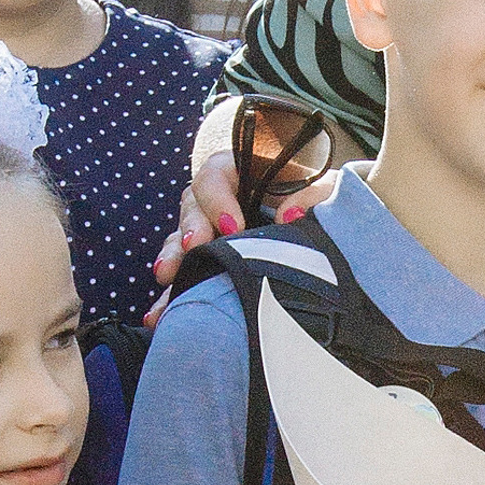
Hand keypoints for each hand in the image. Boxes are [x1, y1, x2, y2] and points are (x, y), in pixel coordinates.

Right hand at [151, 150, 339, 296]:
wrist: (317, 220)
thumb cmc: (316, 194)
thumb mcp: (323, 186)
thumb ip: (313, 195)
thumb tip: (290, 218)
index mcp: (237, 171)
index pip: (214, 177)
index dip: (218, 200)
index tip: (234, 226)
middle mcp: (215, 199)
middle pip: (191, 208)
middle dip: (191, 230)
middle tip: (195, 249)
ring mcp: (208, 229)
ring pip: (181, 241)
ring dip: (173, 259)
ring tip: (167, 277)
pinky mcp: (207, 259)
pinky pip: (184, 273)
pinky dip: (172, 293)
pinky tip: (160, 314)